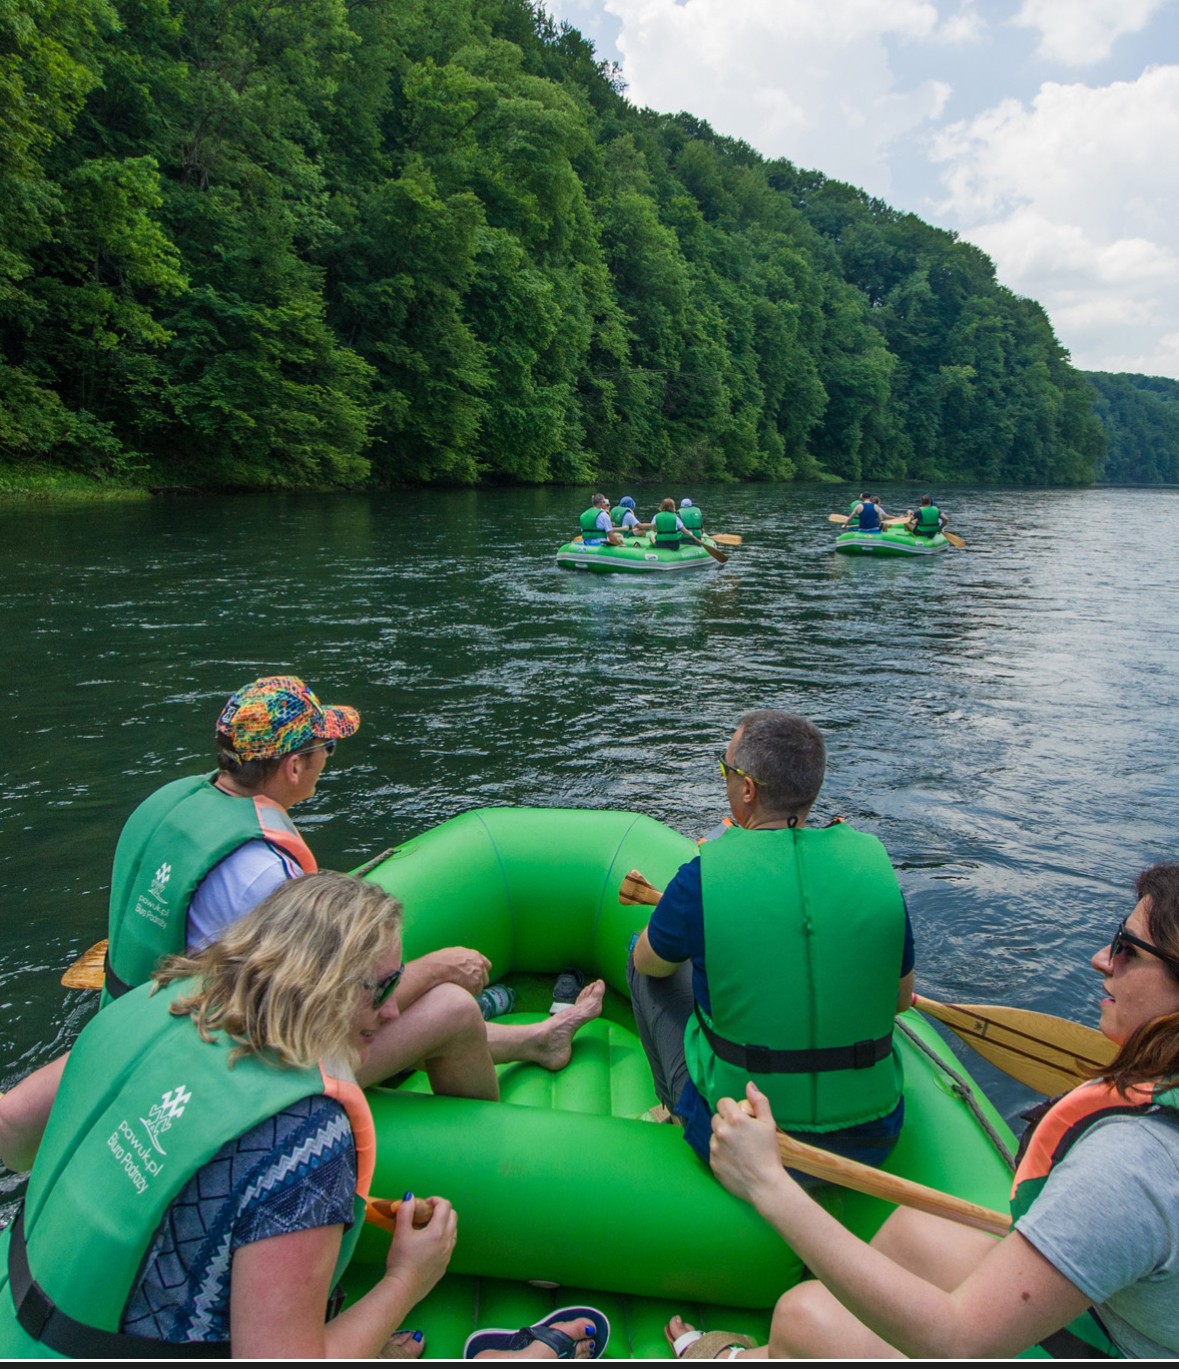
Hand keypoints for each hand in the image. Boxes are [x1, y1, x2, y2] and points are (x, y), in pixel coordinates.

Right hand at [383, 1195, 456, 1306]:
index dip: (435, 1200)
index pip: (445, 1206)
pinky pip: (449, 1246)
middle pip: (453, 1217)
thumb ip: (405, 1211)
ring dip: (444, 1224)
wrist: (403, 1288)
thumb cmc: (401, 1260)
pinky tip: (429, 1245)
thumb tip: (410, 1197)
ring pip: (453, 1232)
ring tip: (428, 1228)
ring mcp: (447, 1255)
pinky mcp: (444, 1266)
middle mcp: (447, 1242)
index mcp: (438, 1232)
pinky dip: (443, 1239)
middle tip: (427, 1213)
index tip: (424, 1204)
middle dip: (442, 1210)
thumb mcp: (400, 1232)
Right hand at [411, 947, 490, 994]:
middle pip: (485, 978)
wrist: (437, 968)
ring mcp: (479, 974)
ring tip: (461, 988)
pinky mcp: (476, 984)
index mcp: (475, 955)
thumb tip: (462, 961)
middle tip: (468, 985)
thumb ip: (463, 957)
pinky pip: (475, 992)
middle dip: (478, 982)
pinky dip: (469, 993)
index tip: (476, 976)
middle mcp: (479, 964)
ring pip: (480, 987)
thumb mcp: (454, 953)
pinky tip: (460, 991)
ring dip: (473, 989)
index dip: (481, 972)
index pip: (487, 965)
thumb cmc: (440, 961)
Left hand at [709, 1083, 786, 1208]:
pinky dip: (722, 1154)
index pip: (722, 1102)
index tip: (739, 1117)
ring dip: (723, 1138)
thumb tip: (749, 1085)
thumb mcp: (769, 1124)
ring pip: (714, 1136)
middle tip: (740, 1134)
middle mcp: (721, 1131)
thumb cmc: (769, 1153)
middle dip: (726, 1122)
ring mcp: (714, 1148)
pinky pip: (714, 1152)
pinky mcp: (712, 1163)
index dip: (731, 1108)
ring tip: (739, 1149)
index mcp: (734, 1119)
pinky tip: (735, 1161)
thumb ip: (759, 1101)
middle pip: (716, 1118)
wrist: (765, 1185)